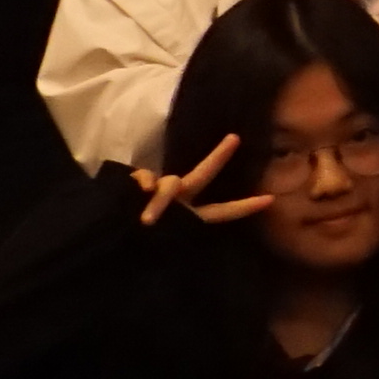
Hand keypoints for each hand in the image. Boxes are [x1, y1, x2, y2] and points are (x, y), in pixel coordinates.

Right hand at [125, 131, 271, 229]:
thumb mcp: (163, 235)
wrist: (107, 237)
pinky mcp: (136, 184)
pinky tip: (134, 195)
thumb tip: (154, 186)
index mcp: (190, 215)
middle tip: (236, 138)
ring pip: (170, 183)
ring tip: (147, 220)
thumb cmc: (137, 241)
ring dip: (161, 201)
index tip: (271, 199)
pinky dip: (140, 186)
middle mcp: (179, 199)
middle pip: (204, 174)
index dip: (244, 207)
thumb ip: (165, 208)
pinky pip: (144, 179)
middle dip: (219, 156)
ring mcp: (158, 190)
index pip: (221, 211)